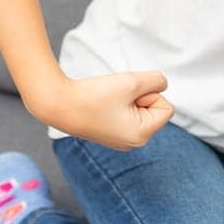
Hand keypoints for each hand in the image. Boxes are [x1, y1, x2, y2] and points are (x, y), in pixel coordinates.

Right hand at [27, 70, 175, 150]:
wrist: (58, 104)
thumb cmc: (93, 95)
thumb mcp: (132, 81)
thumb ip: (156, 80)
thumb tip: (162, 84)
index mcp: (141, 135)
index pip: (166, 107)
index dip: (151, 94)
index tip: (128, 95)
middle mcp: (133, 142)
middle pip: (154, 108)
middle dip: (140, 96)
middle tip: (117, 96)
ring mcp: (122, 140)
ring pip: (140, 108)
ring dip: (129, 97)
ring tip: (108, 99)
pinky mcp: (111, 133)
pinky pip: (128, 112)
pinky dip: (119, 102)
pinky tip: (102, 104)